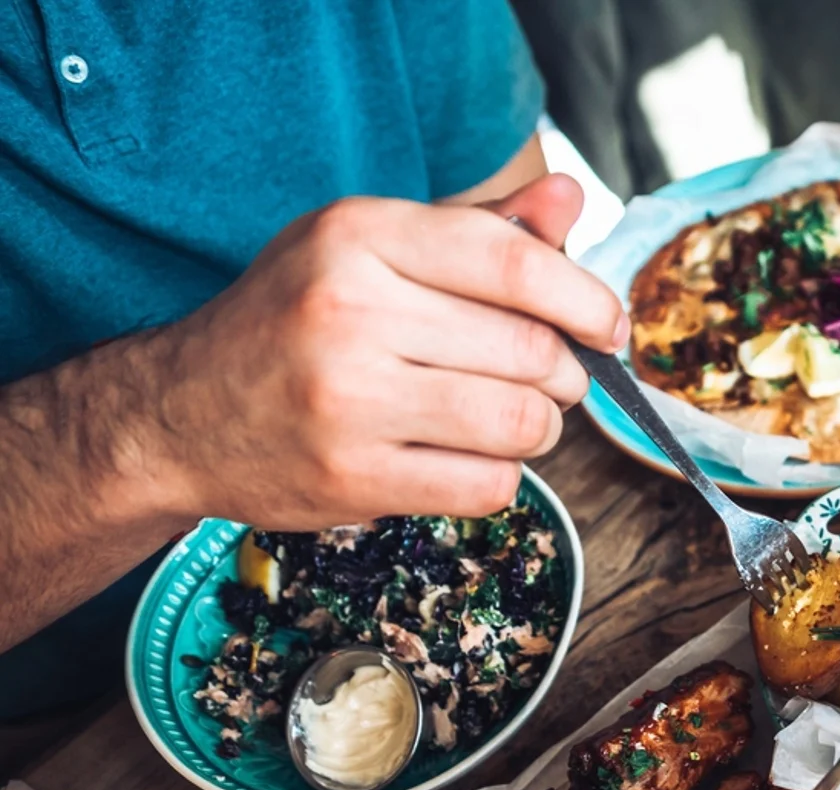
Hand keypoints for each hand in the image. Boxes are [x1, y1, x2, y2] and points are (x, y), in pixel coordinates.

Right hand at [140, 173, 626, 528]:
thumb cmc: (295, 321)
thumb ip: (479, 228)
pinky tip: (465, 457)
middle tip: (546, 379)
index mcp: (361, 235)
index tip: (607, 326)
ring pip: (522, 421)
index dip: (586, 300)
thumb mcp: (371, 249)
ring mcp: (348, 397)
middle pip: (531, 349)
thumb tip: (571, 199)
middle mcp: (350, 309)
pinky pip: (489, 484)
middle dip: (562, 373)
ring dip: (539, 428)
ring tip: (508, 417)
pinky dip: (499, 476)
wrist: (177, 413)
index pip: (515, 264)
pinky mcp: (353, 476)